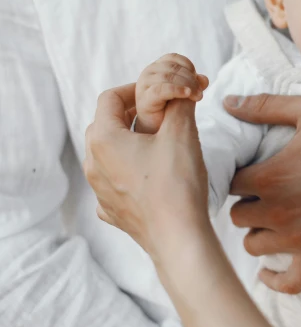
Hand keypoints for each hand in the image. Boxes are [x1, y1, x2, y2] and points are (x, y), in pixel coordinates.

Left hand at [83, 83, 210, 261]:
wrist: (178, 237)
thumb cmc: (177, 184)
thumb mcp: (182, 133)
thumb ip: (180, 103)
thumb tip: (181, 89)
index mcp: (103, 139)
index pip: (111, 97)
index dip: (136, 88)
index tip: (159, 92)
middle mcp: (92, 163)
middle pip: (106, 124)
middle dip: (133, 114)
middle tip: (162, 113)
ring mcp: (98, 190)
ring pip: (109, 153)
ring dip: (131, 141)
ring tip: (160, 143)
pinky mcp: (111, 210)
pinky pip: (115, 180)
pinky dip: (131, 170)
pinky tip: (153, 175)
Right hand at [135, 53, 208, 133]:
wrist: (156, 129)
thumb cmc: (170, 108)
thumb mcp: (186, 92)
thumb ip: (195, 84)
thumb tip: (204, 79)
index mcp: (157, 68)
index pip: (174, 58)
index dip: (188, 66)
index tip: (198, 80)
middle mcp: (148, 73)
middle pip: (173, 68)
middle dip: (191, 79)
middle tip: (201, 93)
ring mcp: (144, 86)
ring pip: (168, 77)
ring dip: (187, 86)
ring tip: (197, 97)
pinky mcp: (144, 99)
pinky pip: (161, 90)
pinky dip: (177, 90)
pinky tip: (187, 94)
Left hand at [223, 94, 300, 293]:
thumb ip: (265, 107)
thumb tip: (228, 103)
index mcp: (271, 177)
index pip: (230, 183)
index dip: (238, 177)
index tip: (250, 174)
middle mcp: (279, 212)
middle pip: (238, 215)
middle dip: (248, 204)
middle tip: (263, 196)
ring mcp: (300, 239)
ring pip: (254, 245)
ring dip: (259, 233)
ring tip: (272, 221)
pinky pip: (288, 283)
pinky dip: (274, 280)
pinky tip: (268, 271)